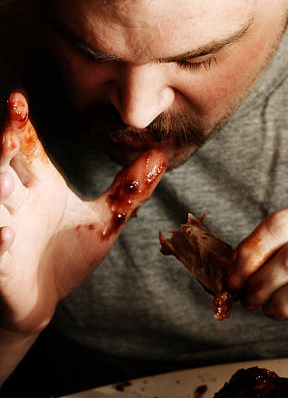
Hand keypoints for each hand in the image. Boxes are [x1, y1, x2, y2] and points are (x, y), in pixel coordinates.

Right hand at [0, 91, 166, 336]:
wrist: (45, 299)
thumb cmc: (67, 255)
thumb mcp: (106, 221)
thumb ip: (129, 189)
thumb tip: (160, 154)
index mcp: (40, 185)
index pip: (27, 148)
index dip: (20, 124)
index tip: (19, 98)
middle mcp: (20, 203)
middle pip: (5, 169)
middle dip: (4, 151)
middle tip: (11, 134)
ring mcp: (7, 232)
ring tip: (5, 180)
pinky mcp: (2, 267)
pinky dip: (0, 243)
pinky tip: (7, 235)